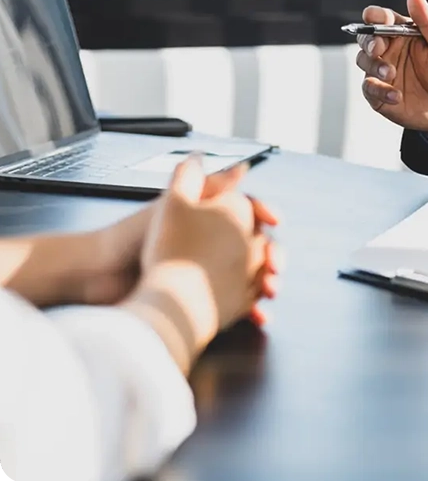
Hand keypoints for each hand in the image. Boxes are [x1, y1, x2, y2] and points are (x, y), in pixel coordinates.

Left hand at [140, 157, 270, 336]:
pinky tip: (258, 314)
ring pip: (251, 277)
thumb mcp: (173, 204)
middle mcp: (210, 245)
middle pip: (254, 247)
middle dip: (271, 255)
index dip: (263, 215)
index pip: (246, 212)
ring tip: (270, 289)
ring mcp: (208, 273)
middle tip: (274, 265)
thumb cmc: (132, 237)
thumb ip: (205, 183)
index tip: (275, 221)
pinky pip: (236, 305)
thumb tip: (241, 166)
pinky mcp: (203, 301)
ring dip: (267, 282)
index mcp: (205, 220)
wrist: (101, 276)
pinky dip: (251, 309)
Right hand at [355, 0, 427, 135]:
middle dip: (368, 41)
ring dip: (374, 66)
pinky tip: (396, 95)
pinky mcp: (378, 93)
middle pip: (365, 37)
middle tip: (379, 49)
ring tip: (391, 74)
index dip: (375, 16)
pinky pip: (368, 88)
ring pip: (363, 60)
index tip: (379, 20)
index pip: (380, 18)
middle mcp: (388, 50)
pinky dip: (379, 90)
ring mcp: (381, 71)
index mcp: (401, 32)